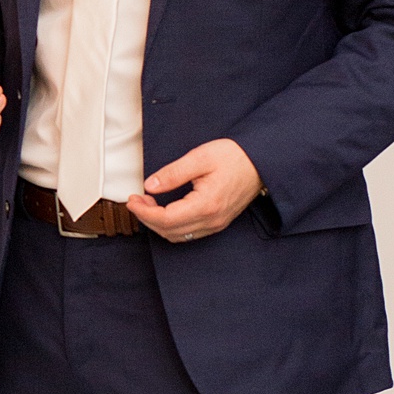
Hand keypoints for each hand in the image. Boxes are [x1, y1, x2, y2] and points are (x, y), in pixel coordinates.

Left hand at [127, 139, 261, 242]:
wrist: (261, 163)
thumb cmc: (235, 157)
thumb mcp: (200, 158)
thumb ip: (173, 173)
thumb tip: (150, 186)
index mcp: (206, 205)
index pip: (166, 219)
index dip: (144, 212)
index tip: (132, 200)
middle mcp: (212, 220)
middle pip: (169, 231)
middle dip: (147, 218)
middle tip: (136, 201)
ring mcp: (216, 224)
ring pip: (178, 236)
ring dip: (158, 223)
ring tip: (148, 204)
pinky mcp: (217, 222)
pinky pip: (188, 233)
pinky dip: (171, 225)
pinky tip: (164, 210)